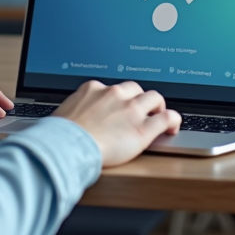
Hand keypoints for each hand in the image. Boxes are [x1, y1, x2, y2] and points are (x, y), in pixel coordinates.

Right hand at [54, 80, 180, 166]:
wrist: (65, 147)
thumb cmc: (61, 135)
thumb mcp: (66, 112)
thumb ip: (79, 110)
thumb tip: (77, 118)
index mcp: (94, 88)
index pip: (113, 88)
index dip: (120, 98)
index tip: (121, 106)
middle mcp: (114, 94)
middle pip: (136, 88)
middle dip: (139, 98)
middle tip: (141, 111)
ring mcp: (131, 110)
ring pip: (154, 98)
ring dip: (157, 106)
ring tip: (158, 116)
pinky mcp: (143, 129)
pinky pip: (166, 118)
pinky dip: (173, 120)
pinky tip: (173, 127)